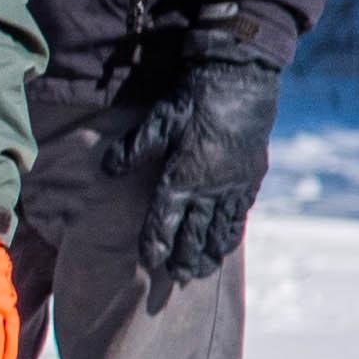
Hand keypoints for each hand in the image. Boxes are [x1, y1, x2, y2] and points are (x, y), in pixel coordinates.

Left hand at [100, 51, 281, 289]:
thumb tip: (107, 170)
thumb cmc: (194, 96)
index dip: (156, 243)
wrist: (241, 79)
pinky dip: (231, 232)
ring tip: (201, 271)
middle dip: (184, 258)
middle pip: (194, 233)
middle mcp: (210, 187)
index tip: (150, 263)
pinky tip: (226, 244)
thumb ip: (134, 148)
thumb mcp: (159, 118)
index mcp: (183, 175)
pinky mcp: (251, 177)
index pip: (164, 220)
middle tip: (176, 278)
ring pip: (220, 229)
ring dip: (209, 253)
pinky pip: (240, 214)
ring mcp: (234, 184)